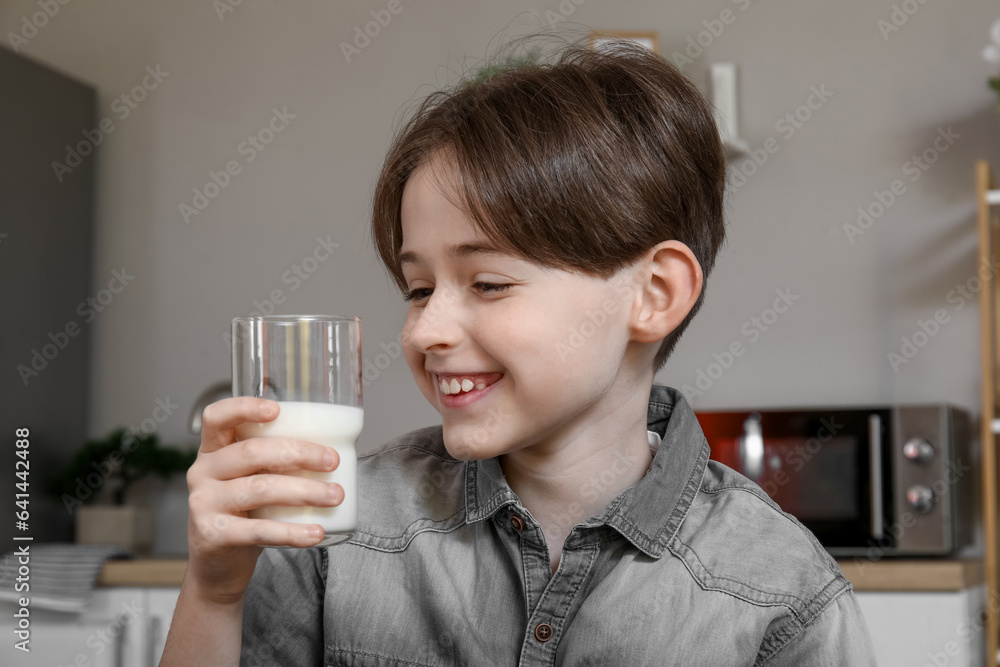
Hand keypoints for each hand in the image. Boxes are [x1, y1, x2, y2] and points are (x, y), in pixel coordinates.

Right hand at [183, 397, 343, 604]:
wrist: (218, 567)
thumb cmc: (244, 514)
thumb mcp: (251, 480)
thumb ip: (275, 462)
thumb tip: (334, 449)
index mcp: (212, 451)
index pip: (217, 418)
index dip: (244, 408)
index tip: (277, 410)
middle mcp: (203, 473)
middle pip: (252, 453)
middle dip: (299, 453)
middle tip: (332, 461)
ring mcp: (204, 504)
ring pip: (260, 489)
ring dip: (304, 491)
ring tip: (335, 496)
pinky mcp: (213, 536)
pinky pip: (259, 531)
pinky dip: (292, 532)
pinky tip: (316, 533)